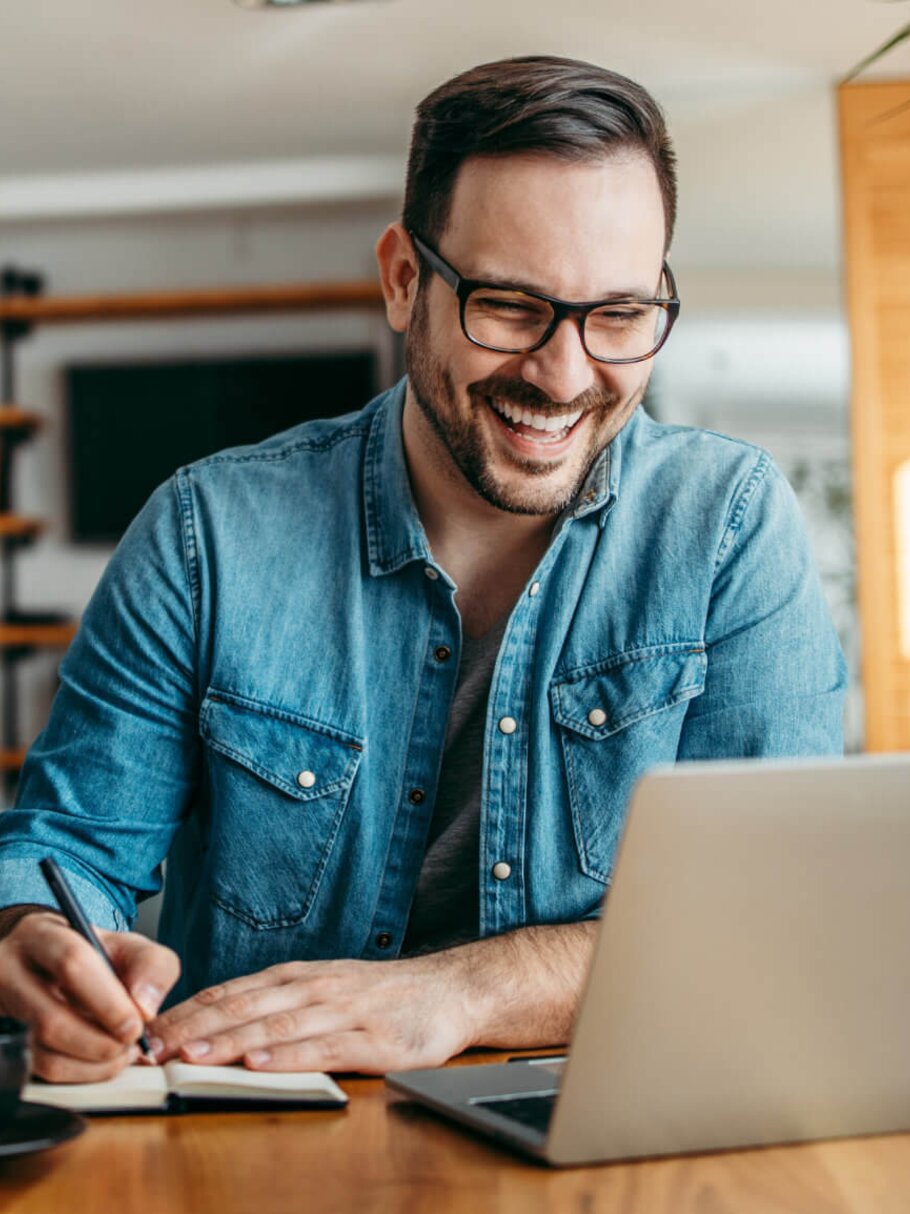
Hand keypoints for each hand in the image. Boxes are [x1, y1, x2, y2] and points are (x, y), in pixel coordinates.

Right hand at [0, 910, 179, 1081]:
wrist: (55, 966)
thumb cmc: (94, 955)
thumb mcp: (129, 946)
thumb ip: (151, 966)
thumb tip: (145, 1009)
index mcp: (43, 935)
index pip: (71, 964)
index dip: (107, 1002)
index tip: (136, 1025)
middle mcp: (11, 972)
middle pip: (50, 1018)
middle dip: (100, 1041)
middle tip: (130, 1043)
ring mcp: (6, 1010)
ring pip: (42, 1052)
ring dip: (93, 1064)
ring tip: (120, 1052)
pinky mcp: (9, 1041)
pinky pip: (41, 1072)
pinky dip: (81, 1074)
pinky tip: (102, 1061)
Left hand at [148, 954, 477, 1073]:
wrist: (450, 990)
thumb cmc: (383, 995)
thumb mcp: (326, 988)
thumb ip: (280, 1003)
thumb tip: (220, 1023)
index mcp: (300, 977)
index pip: (233, 992)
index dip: (189, 1011)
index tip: (149, 1031)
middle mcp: (315, 988)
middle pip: (245, 1007)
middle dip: (196, 1027)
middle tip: (154, 1047)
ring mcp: (344, 1012)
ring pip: (277, 1026)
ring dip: (231, 1041)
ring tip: (193, 1054)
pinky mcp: (372, 1040)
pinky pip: (323, 1048)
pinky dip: (288, 1056)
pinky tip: (260, 1064)